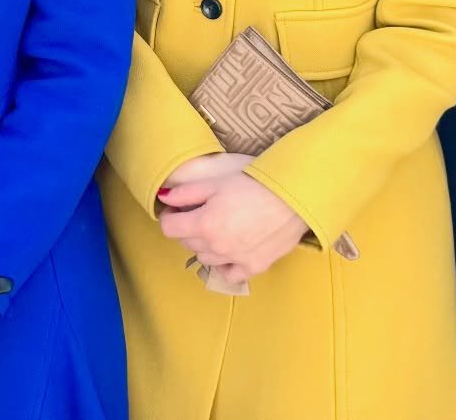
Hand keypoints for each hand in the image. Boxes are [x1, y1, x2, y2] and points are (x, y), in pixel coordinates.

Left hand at [158, 152, 307, 280]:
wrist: (292, 198)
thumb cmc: (252, 185)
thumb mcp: (215, 183)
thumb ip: (186, 193)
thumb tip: (163, 199)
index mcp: (204, 224)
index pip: (169, 229)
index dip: (169, 217)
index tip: (175, 209)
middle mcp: (216, 247)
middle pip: (187, 243)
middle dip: (187, 228)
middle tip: (198, 213)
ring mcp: (235, 260)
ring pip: (205, 258)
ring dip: (204, 245)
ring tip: (217, 228)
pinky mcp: (253, 267)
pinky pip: (229, 273)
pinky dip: (225, 264)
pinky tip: (230, 249)